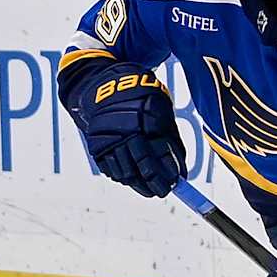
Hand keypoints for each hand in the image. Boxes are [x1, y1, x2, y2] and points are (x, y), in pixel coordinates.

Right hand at [75, 67, 185, 197]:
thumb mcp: (160, 110)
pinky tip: (132, 180)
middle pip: (141, 166)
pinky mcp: (96, 146)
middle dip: (155, 183)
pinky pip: (110, 169)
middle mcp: (124, 131)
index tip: (176, 182)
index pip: (159, 154)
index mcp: (144, 120)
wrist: (104, 86)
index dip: (168, 171)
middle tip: (163, 191)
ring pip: (125, 172)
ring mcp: (108, 140)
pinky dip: (122, 177)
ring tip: (150, 190)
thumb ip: (170, 139)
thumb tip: (180, 172)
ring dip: (138, 184)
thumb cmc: (141, 97)